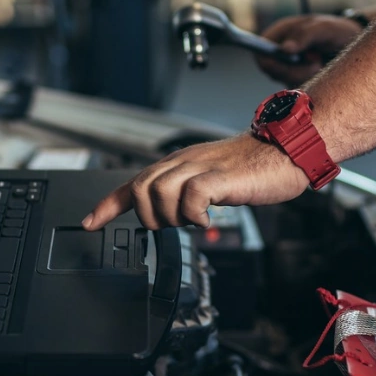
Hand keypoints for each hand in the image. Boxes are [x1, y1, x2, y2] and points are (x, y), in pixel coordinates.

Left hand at [82, 133, 309, 230]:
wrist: (285, 151)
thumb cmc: (254, 167)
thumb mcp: (210, 179)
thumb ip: (187, 192)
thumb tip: (173, 214)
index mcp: (178, 163)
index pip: (133, 184)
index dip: (107, 205)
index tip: (90, 222)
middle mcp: (182, 162)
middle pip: (139, 188)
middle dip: (149, 217)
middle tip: (174, 225)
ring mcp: (199, 167)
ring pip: (157, 193)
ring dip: (172, 217)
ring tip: (194, 219)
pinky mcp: (218, 177)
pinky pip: (190, 197)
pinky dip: (194, 215)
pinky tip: (207, 218)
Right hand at [257, 14, 363, 84]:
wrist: (352, 46)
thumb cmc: (336, 31)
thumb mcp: (324, 28)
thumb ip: (305, 35)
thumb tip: (284, 49)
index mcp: (278, 34)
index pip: (260, 53)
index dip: (270, 62)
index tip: (291, 62)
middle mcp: (279, 53)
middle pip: (273, 73)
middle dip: (295, 71)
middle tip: (316, 61)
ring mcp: (287, 69)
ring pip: (286, 83)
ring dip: (306, 76)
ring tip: (320, 62)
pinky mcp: (297, 82)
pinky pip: (298, 90)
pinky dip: (311, 83)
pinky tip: (320, 71)